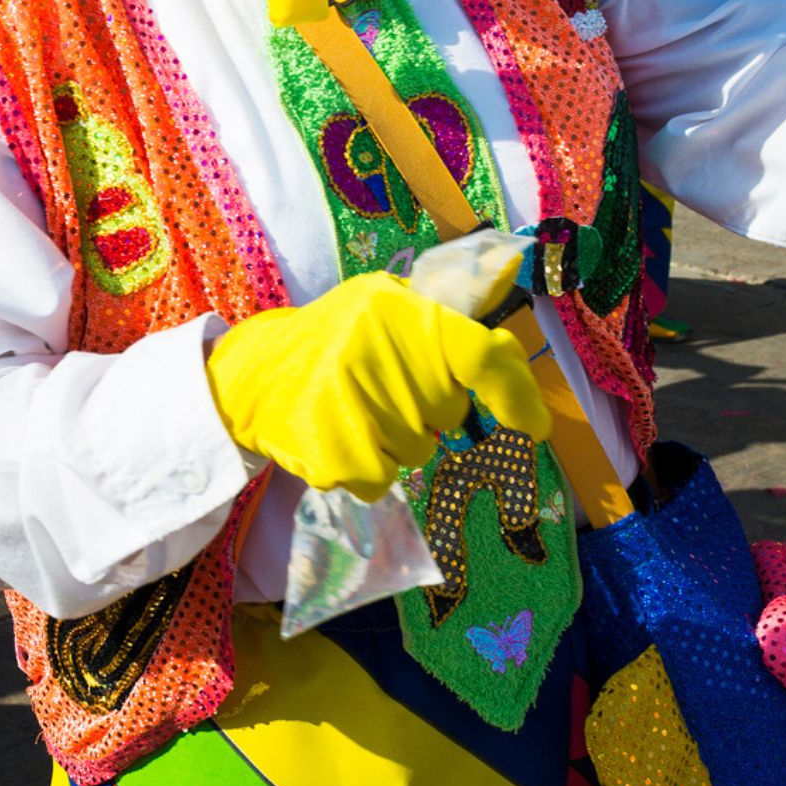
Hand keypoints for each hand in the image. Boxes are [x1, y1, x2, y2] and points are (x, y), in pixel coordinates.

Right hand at [205, 274, 549, 501]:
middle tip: (381, 386)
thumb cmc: (332, 339)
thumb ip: (444, 324)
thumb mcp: (383, 306)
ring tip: (352, 410)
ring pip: (417, 450)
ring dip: (395, 439)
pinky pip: (383, 479)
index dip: (515, 392)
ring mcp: (354, 406)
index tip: (533, 425)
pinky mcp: (334, 454)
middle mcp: (378, 354)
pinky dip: (367, 466)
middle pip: (447, 411)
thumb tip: (510, 346)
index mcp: (396, 311)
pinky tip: (339, 436)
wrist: (252, 376)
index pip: (478, 353)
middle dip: (427, 408)